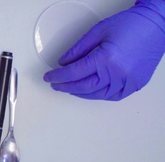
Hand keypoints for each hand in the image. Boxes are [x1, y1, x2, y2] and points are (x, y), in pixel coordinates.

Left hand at [43, 1, 164, 100]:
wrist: (157, 24)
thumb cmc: (131, 24)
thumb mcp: (98, 31)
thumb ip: (78, 48)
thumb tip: (63, 62)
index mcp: (106, 58)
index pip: (74, 73)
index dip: (58, 77)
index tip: (49, 77)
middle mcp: (117, 72)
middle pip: (83, 87)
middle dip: (66, 87)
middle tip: (56, 84)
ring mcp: (128, 80)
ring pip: (97, 95)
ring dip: (80, 93)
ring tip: (70, 88)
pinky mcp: (136, 84)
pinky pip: (114, 96)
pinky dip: (99, 95)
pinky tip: (91, 92)